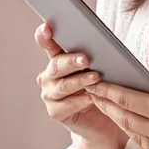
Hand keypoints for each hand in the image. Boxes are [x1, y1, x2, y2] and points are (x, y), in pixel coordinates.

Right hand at [33, 22, 120, 144]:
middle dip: (71, 61)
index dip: (44, 35)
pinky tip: (91, 98)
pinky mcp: (55, 112)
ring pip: (62, 86)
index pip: (47, 43)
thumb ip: (96, 57)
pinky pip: (66, 105)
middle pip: (56, 65)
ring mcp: (50, 94)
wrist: (103, 121)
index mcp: (58, 59)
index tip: (47, 27)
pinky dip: (80, 101)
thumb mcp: (101, 69)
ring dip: (79, 81)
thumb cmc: (102, 89)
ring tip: (95, 78)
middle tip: (86, 59)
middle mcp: (49, 75)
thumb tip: (104, 44)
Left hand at [87, 75, 148, 148]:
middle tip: (95, 96)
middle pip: (125, 120)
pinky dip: (143, 142)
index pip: (128, 100)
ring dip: (124, 124)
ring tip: (114, 112)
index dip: (108, 91)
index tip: (96, 84)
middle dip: (108, 106)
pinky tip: (140, 133)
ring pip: (136, 139)